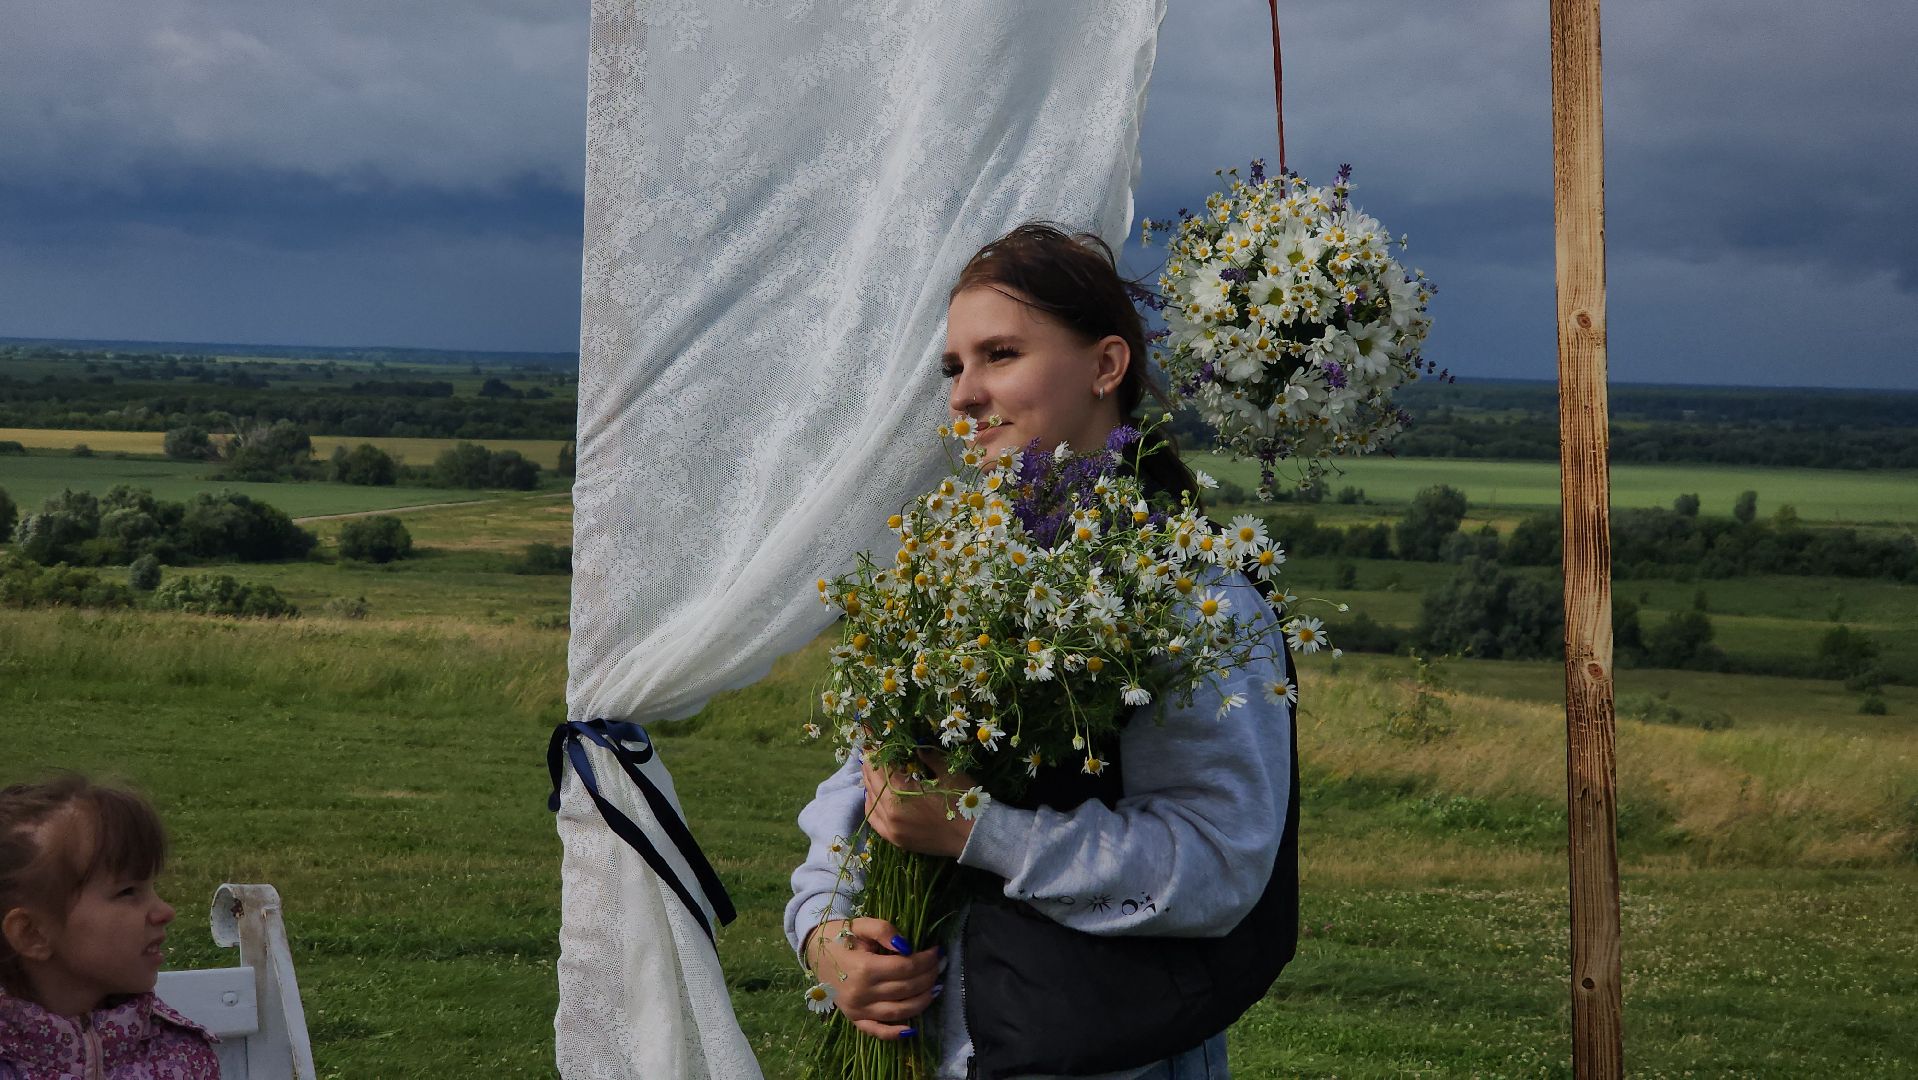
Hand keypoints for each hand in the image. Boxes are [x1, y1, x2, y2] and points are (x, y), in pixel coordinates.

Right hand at [804, 917, 945, 1039]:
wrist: (814, 950)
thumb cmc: (839, 936)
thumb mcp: (860, 925)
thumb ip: (884, 930)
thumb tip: (907, 947)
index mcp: (863, 968)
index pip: (905, 968)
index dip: (926, 960)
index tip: (937, 951)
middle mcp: (861, 993)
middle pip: (906, 989)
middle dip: (928, 977)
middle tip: (939, 965)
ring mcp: (857, 1009)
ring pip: (899, 1011)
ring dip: (922, 1001)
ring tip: (935, 987)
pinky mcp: (854, 1018)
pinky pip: (877, 1031)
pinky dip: (895, 1033)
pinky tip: (913, 1029)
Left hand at [861, 753, 977, 858]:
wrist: (975, 836)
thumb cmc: (963, 801)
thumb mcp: (947, 772)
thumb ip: (928, 756)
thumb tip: (915, 746)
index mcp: (901, 792)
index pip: (878, 764)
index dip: (874, 747)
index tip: (871, 735)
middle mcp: (889, 812)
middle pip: (871, 781)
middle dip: (872, 762)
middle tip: (875, 748)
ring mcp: (891, 828)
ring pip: (869, 800)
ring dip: (871, 783)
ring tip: (878, 770)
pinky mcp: (896, 839)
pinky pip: (874, 819)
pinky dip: (872, 804)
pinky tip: (877, 795)